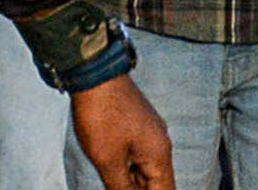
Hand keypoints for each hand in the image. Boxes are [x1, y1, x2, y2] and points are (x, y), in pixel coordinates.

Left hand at [69, 75, 177, 189]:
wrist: (97, 79)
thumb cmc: (103, 115)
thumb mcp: (108, 160)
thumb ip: (120, 186)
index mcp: (159, 153)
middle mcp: (159, 143)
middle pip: (157, 181)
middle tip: (119, 188)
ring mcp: (149, 133)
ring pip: (146, 169)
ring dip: (134, 183)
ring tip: (115, 185)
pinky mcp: (137, 126)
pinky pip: (138, 156)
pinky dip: (130, 170)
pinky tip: (116, 174)